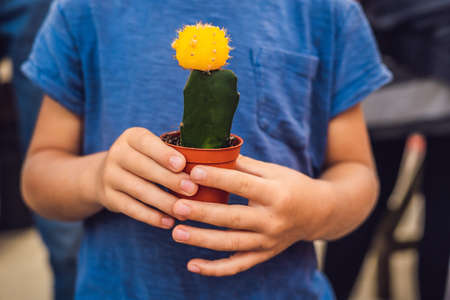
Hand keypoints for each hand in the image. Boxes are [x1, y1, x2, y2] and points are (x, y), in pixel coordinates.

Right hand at [96, 127, 198, 228]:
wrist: (105, 174)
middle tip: (192, 190)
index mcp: (131, 137)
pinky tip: (168, 222)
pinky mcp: (109, 198)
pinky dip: (151, 217)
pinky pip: (131, 209)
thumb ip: (173, 151)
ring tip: (185, 210)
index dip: (164, 154)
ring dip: (164, 202)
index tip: (182, 165)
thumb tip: (208, 161)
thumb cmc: (145, 159)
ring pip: (139, 191)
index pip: (146, 143)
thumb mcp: (152, 147)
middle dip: (170, 180)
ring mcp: (110, 176)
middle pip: (144, 168)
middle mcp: (117, 154)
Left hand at [170, 155, 333, 275]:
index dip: (218, 178)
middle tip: (177, 206)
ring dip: (202, 240)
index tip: (193, 172)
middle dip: (203, 213)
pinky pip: (238, 265)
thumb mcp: (273, 171)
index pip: (242, 185)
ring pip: (231, 243)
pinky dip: (215, 269)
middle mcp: (273, 220)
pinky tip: (192, 265)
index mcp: (276, 193)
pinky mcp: (264, 254)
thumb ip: (243, 165)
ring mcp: (269, 241)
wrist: (319, 213)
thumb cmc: (292, 186)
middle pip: (233, 218)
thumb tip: (211, 154)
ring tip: (176, 233)